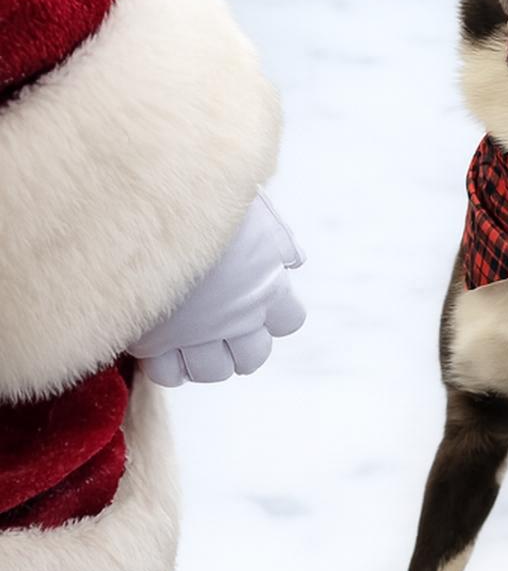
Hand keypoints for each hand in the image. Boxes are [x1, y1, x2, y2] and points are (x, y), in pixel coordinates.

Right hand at [130, 191, 305, 384]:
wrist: (153, 197)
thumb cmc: (206, 195)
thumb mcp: (254, 212)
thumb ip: (277, 242)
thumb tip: (292, 262)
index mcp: (267, 285)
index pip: (290, 321)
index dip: (277, 315)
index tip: (261, 302)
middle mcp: (238, 316)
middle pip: (253, 357)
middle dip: (242, 347)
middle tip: (223, 329)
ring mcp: (197, 332)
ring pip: (213, 370)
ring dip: (207, 359)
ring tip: (192, 337)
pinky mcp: (155, 340)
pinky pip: (168, 374)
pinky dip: (168, 365)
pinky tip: (163, 343)